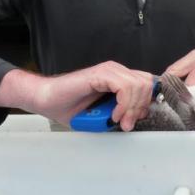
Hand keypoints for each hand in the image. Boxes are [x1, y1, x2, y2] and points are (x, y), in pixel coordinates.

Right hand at [0, 62, 153, 130]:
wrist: (47, 100)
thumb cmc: (72, 108)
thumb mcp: (105, 114)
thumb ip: (123, 111)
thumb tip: (142, 114)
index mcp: (120, 78)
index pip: (147, 85)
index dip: (146, 103)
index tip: (134, 120)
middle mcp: (117, 71)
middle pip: (147, 84)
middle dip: (141, 107)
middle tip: (127, 123)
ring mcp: (109, 70)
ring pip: (139, 85)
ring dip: (132, 107)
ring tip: (119, 120)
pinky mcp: (100, 74)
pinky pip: (124, 86)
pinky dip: (123, 103)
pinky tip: (113, 114)